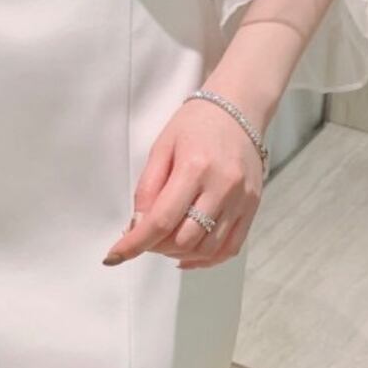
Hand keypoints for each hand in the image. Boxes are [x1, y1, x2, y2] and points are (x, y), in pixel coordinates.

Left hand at [102, 98, 264, 268]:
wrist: (238, 109)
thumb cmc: (195, 124)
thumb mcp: (161, 148)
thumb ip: (147, 188)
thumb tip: (137, 225)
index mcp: (195, 167)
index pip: (161, 220)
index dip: (135, 243)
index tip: (115, 256)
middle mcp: (222, 187)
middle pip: (185, 239)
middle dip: (156, 247)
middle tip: (145, 236)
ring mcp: (241, 199)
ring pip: (207, 249)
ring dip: (179, 253)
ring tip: (165, 241)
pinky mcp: (252, 206)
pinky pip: (230, 247)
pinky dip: (206, 259)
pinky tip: (188, 254)